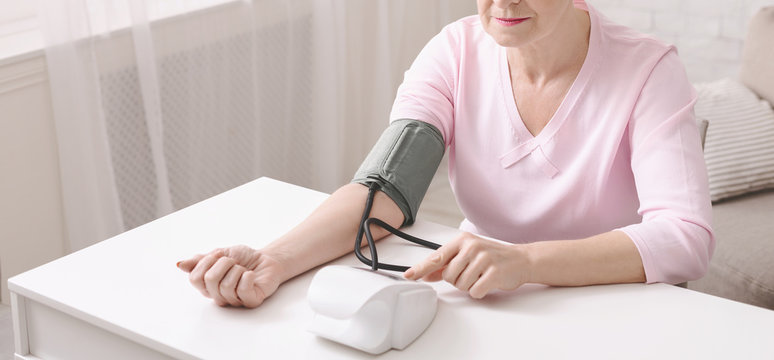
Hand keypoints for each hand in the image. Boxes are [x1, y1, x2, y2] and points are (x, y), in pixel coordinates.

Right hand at [177, 245, 284, 307]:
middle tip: (233, 261)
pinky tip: (251, 274)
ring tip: (243, 268)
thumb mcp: (219, 254)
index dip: (206, 263)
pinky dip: (247, 276)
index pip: (195, 279)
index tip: (218, 255)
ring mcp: (235, 300)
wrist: (266, 258)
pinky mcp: (251, 301)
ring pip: (226, 285)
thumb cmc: (243, 258)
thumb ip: (200, 261)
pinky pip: (242, 290)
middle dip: (223, 263)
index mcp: (208, 286)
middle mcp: (219, 296)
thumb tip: (179, 264)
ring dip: (237, 269)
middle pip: (210, 280)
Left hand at [403, 232, 531, 298]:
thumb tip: (426, 274)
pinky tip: (487, 282)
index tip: (408, 276)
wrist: (521, 259)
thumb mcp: (468, 255)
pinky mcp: (494, 272)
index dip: (420, 268)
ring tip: (481, 276)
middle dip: (457, 280)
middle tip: (472, 273)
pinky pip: (475, 291)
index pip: (436, 257)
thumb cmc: (492, 257)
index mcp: (462, 241)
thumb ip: (446, 264)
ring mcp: (483, 258)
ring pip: (460, 285)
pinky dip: (479, 291)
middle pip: (448, 276)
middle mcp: (472, 247)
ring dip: (469, 285)